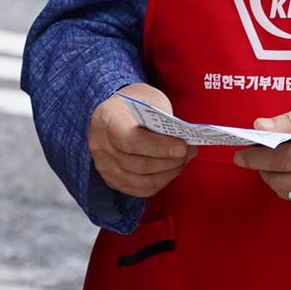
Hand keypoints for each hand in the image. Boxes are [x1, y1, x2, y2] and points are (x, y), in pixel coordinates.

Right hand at [88, 82, 193, 199]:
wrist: (117, 111)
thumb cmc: (137, 104)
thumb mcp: (150, 100)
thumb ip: (163, 120)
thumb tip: (183, 143)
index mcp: (107, 118)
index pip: (131, 140)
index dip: (159, 147)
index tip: (182, 147)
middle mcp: (100, 145)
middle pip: (137, 164)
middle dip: (169, 161)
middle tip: (190, 152)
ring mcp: (103, 165)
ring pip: (140, 181)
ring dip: (168, 173)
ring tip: (184, 160)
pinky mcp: (111, 179)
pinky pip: (139, 189)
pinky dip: (160, 182)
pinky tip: (172, 170)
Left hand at [235, 94, 290, 212]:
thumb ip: (289, 120)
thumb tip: (260, 127)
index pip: (276, 159)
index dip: (253, 158)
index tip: (240, 155)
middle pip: (278, 180)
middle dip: (262, 169)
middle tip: (258, 155)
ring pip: (288, 194)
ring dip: (276, 180)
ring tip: (277, 164)